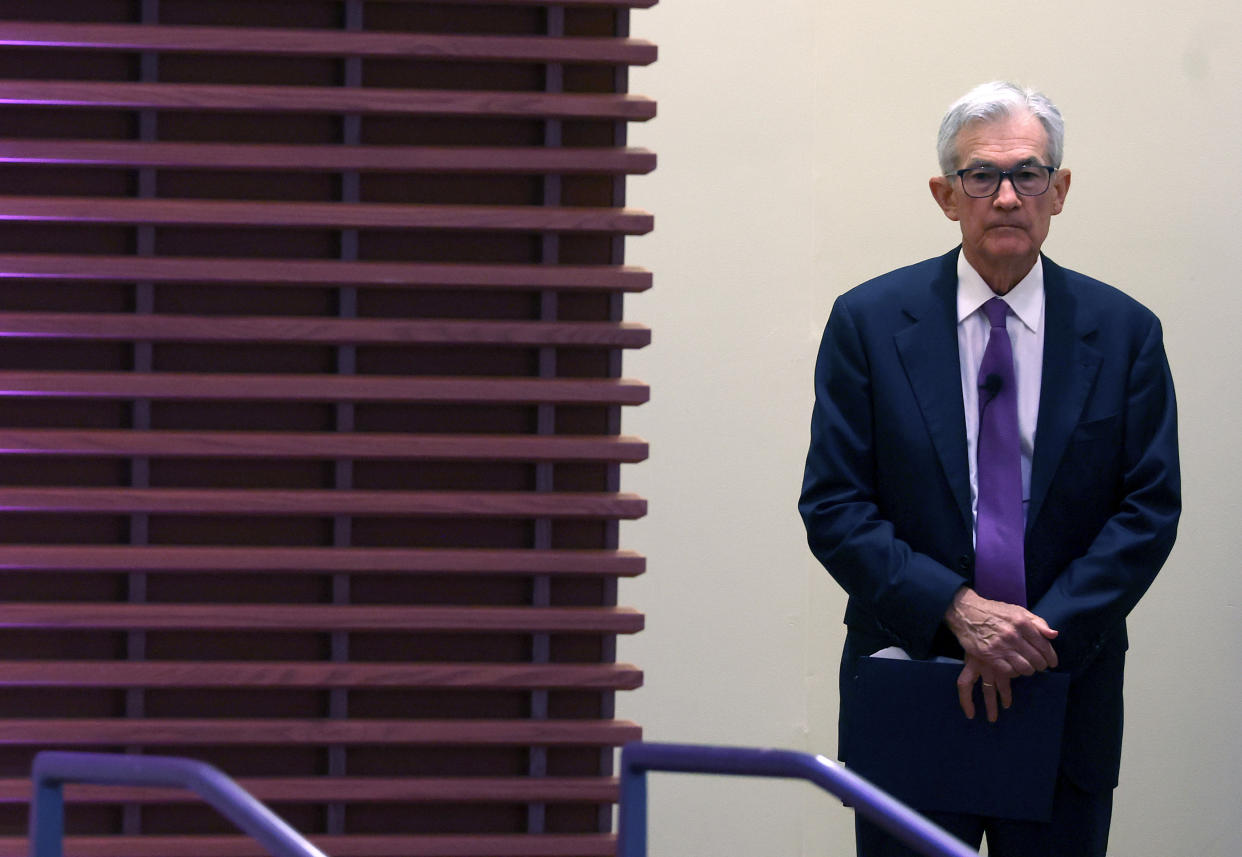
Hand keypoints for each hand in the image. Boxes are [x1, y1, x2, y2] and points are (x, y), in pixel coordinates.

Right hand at [944, 587, 1058, 719]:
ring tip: (1028, 669)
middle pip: (1036, 659)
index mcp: (1022, 622)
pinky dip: (1014, 673)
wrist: (966, 612)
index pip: (1044, 645)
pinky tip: (1013, 669)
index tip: (1052, 662)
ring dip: (1028, 671)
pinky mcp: (988, 656)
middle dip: (1041, 666)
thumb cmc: (994, 611)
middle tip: (1040, 667)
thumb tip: (1054, 635)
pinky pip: (1008, 672)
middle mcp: (1012, 635)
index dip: (1051, 657)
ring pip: (1024, 668)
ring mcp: (1000, 646)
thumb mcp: (1018, 611)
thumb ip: (1038, 622)